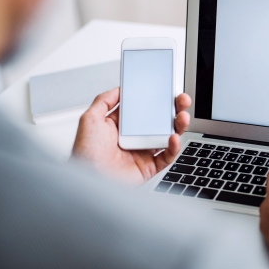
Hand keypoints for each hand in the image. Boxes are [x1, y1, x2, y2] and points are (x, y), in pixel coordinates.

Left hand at [72, 87, 190, 184]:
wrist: (88, 180)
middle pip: (161, 120)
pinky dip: (174, 147)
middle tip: (181, 100)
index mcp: (123, 126)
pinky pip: (167, 156)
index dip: (157, 99)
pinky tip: (173, 138)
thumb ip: (104, 100)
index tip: (167, 90)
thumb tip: (119, 88)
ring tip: (182, 117)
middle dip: (174, 109)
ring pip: (168, 136)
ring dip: (179, 125)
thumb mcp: (90, 118)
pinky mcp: (149, 166)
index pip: (145, 108)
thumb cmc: (86, 153)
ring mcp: (144, 152)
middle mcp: (135, 137)